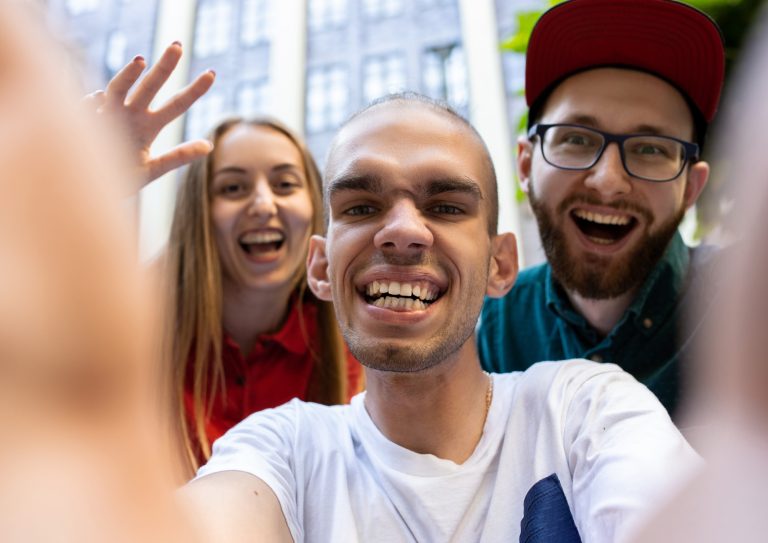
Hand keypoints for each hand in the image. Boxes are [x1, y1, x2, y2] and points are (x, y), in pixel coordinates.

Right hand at [85, 42, 215, 187]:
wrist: (89, 189)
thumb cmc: (121, 178)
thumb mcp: (152, 170)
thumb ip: (178, 157)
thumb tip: (210, 145)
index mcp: (149, 126)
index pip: (176, 104)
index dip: (194, 90)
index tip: (212, 74)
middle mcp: (131, 115)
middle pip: (151, 85)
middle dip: (164, 66)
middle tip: (178, 46)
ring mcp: (108, 115)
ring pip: (119, 88)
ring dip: (128, 74)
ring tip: (141, 61)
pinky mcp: (86, 121)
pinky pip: (91, 106)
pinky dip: (95, 103)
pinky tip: (96, 102)